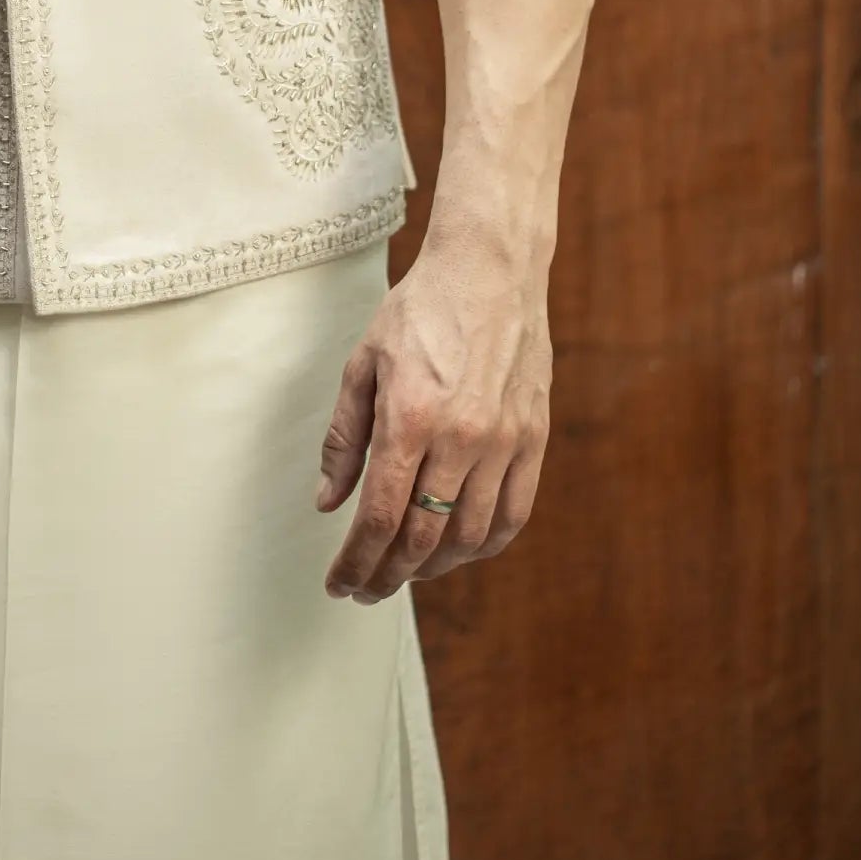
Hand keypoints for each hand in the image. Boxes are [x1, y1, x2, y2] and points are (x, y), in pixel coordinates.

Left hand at [314, 217, 551, 601]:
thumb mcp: (363, 363)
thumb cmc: (420, 310)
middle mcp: (461, 438)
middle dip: (387, 575)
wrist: (490, 270)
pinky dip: (484, 546)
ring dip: (432, 567)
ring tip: (405, 571)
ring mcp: (504, 442)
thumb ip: (344, 437)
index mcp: (410, 418)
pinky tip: (459, 550)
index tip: (339, 583)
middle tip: (366, 589)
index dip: (356, 562)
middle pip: (421, 538)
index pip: (379, 517)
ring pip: (469, 537)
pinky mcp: (533, 438)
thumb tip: (327, 501)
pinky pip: (513, 514)